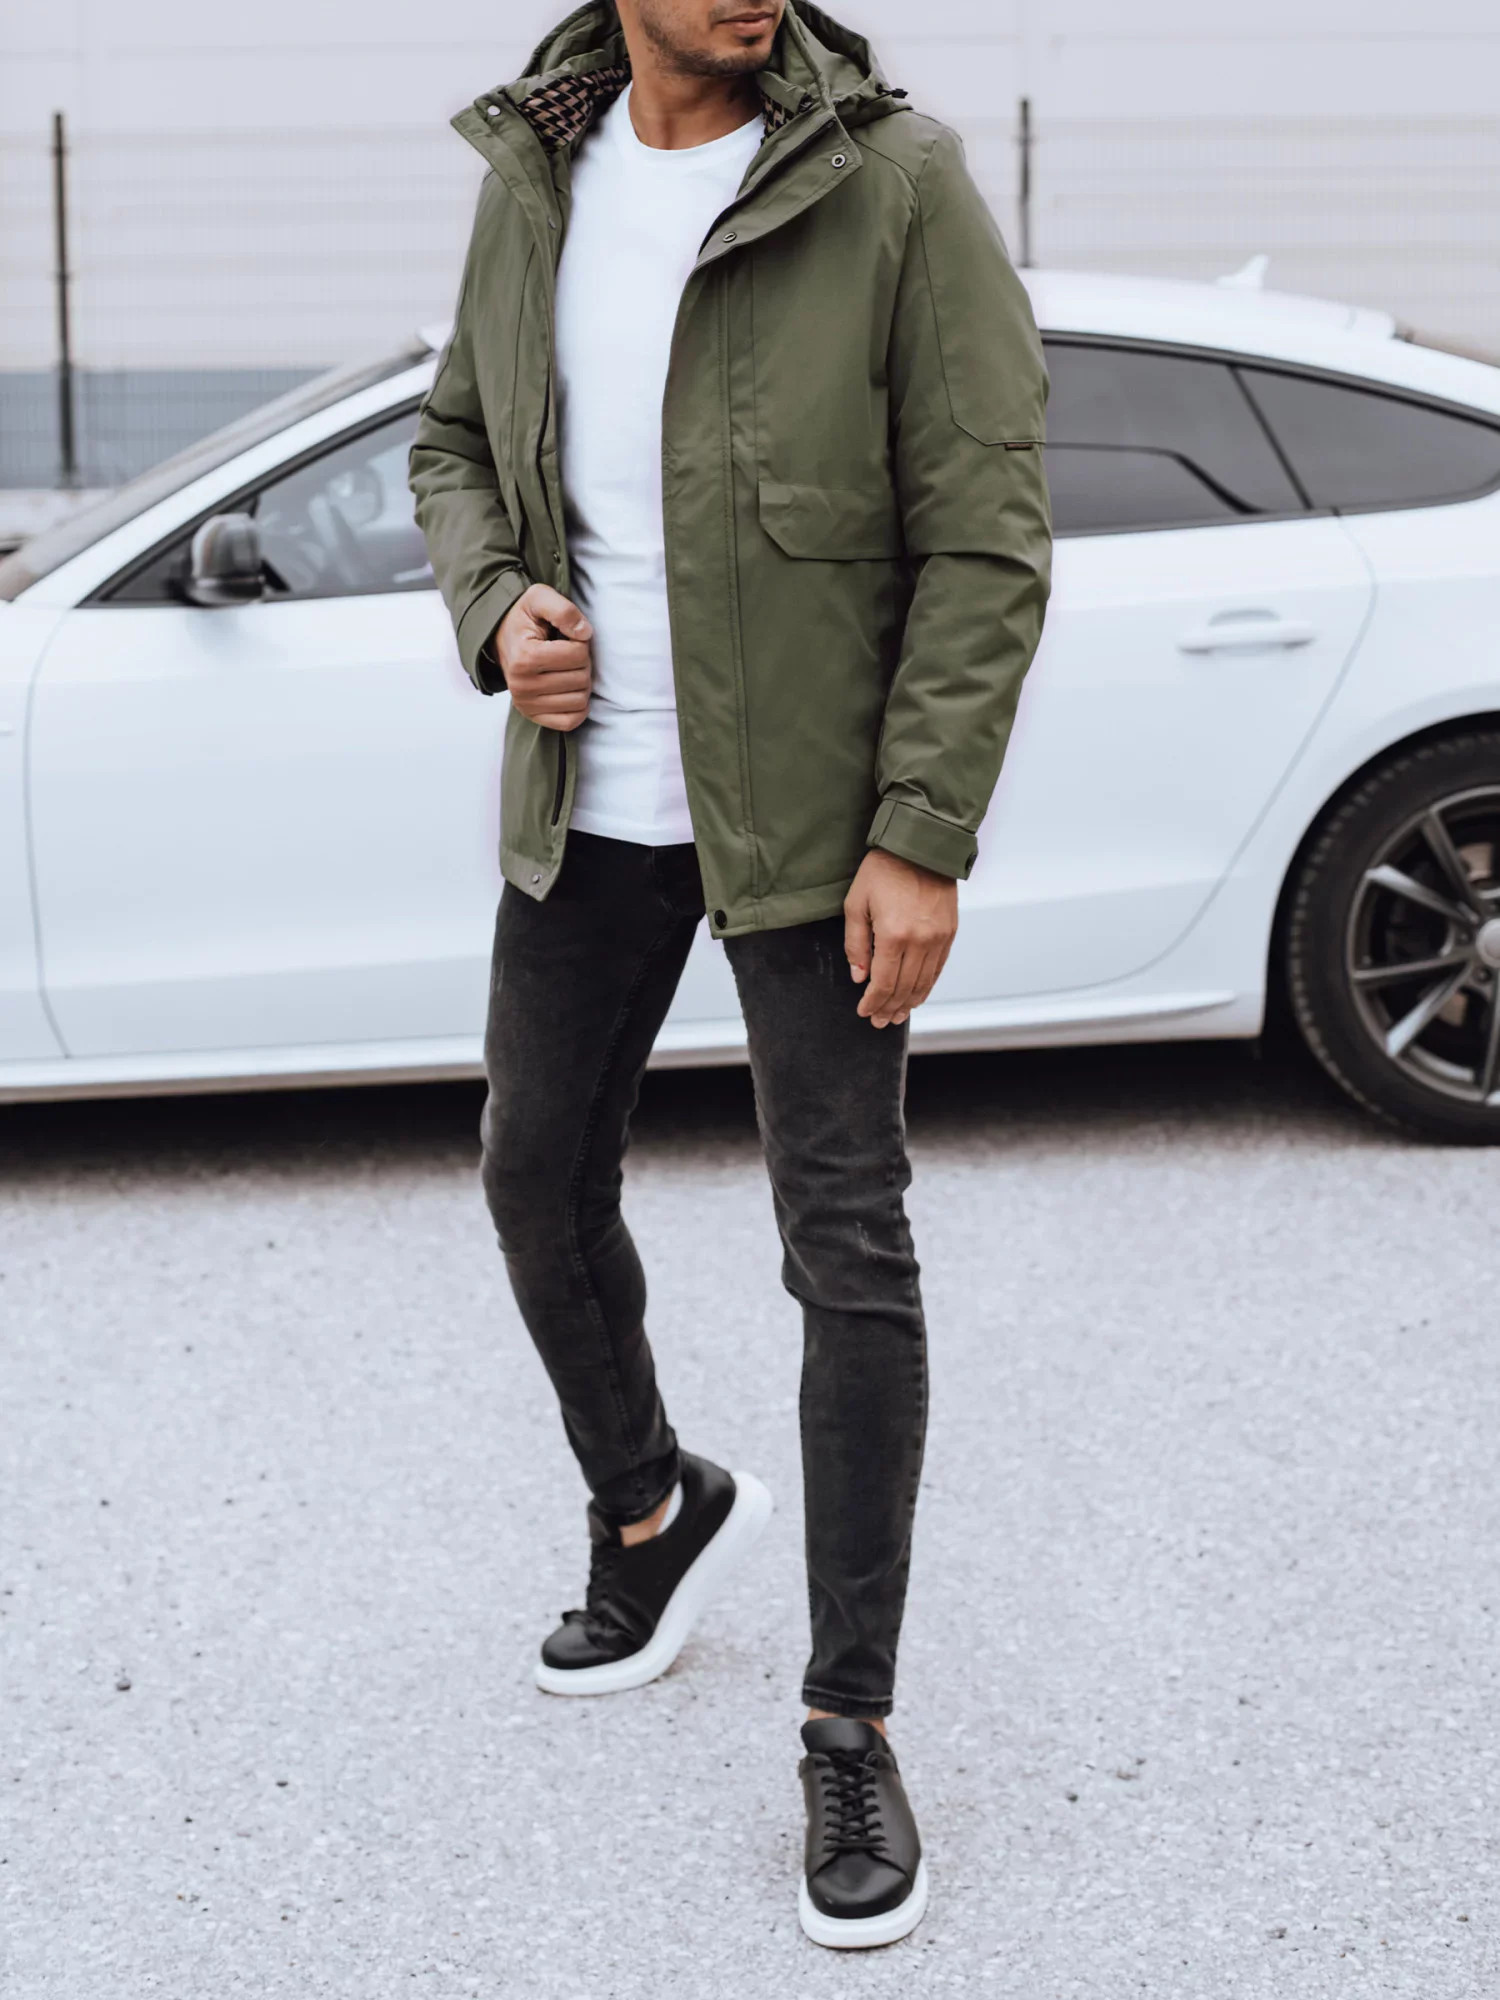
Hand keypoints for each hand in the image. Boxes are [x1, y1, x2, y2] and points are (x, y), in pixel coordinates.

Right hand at [494, 583, 592, 730]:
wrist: (500, 635)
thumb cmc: (524, 616)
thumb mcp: (540, 598)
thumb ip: (564, 610)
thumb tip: (585, 634)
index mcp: (525, 657)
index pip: (578, 655)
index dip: (581, 642)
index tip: (567, 637)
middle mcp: (522, 686)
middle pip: (582, 679)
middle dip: (582, 663)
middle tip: (567, 653)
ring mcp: (526, 704)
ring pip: (580, 701)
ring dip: (581, 683)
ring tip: (565, 669)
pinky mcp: (532, 715)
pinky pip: (570, 722)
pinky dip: (578, 707)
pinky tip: (570, 690)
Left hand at [844, 849, 958, 1027]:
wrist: (921, 846)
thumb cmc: (883, 871)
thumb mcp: (856, 903)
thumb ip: (856, 943)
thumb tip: (859, 976)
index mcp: (893, 935)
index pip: (882, 983)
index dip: (872, 1002)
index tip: (865, 1012)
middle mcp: (920, 941)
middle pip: (903, 988)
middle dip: (889, 1008)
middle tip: (880, 1021)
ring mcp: (938, 938)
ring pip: (923, 983)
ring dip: (909, 1003)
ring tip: (897, 1016)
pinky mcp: (949, 932)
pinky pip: (938, 969)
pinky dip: (927, 986)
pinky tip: (917, 996)